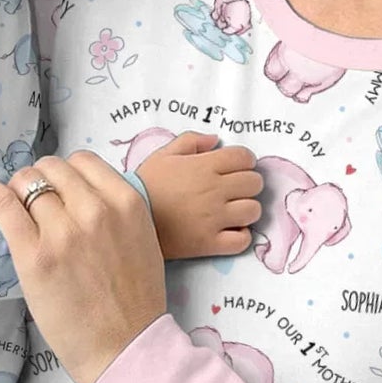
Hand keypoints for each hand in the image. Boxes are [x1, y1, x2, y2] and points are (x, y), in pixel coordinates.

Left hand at [0, 152, 167, 382]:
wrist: (124, 347)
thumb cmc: (135, 300)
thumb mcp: (142, 239)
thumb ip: (116, 210)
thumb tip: (80, 191)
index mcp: (126, 203)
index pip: (83, 162)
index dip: (67, 173)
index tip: (60, 189)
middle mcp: (94, 210)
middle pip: (52, 168)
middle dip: (41, 179)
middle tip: (36, 201)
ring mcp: (62, 233)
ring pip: (27, 183)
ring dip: (19, 191)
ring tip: (17, 208)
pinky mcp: (33, 256)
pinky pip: (4, 206)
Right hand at [138, 131, 263, 259]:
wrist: (126, 220)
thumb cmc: (145, 185)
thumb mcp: (162, 154)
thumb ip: (190, 141)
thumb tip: (215, 139)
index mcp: (204, 166)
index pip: (245, 157)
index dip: (244, 161)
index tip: (234, 168)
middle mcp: (214, 190)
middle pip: (255, 183)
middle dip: (247, 183)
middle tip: (233, 189)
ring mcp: (214, 218)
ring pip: (253, 211)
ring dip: (246, 210)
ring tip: (231, 211)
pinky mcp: (209, 243)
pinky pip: (242, 240)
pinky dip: (240, 236)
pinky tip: (228, 231)